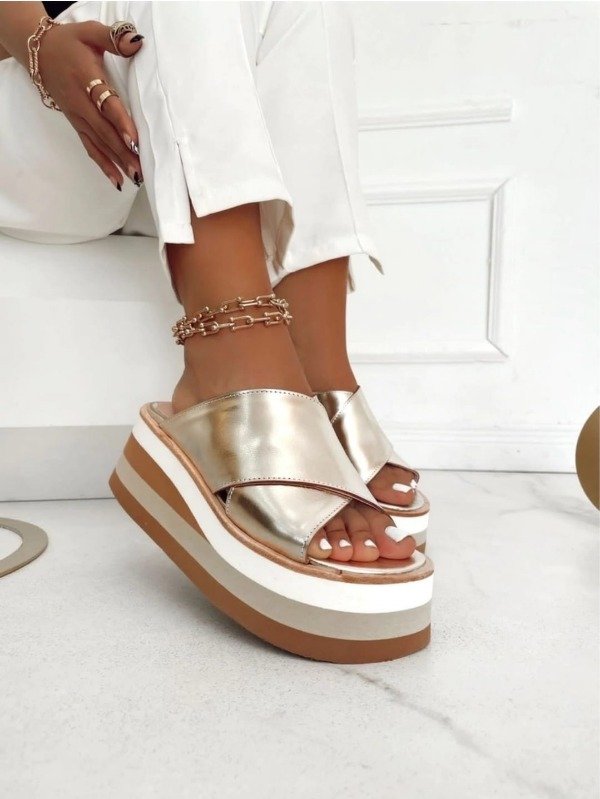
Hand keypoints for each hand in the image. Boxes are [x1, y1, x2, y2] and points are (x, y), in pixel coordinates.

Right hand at [38, 21, 143, 189]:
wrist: (39, 52)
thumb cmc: (70, 42)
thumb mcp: (90, 32)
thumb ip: (113, 38)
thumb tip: (137, 43)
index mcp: (86, 80)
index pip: (107, 104)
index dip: (120, 122)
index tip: (133, 140)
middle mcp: (81, 104)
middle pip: (104, 132)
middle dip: (122, 152)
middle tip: (140, 169)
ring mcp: (78, 117)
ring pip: (98, 144)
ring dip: (116, 162)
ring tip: (134, 178)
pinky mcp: (77, 125)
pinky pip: (90, 148)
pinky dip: (103, 165)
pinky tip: (117, 181)